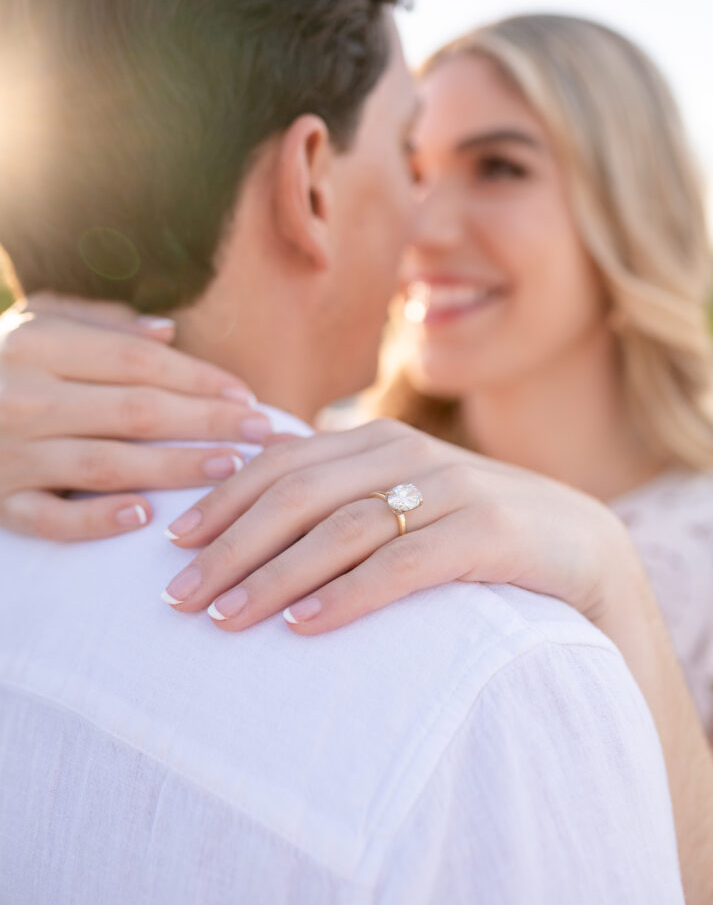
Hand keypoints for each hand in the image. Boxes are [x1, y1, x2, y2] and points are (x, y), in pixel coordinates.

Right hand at [0, 293, 273, 539]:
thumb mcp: (34, 320)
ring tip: (229, 468)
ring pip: (108, 465)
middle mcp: (25, 397)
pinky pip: (50, 519)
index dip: (200, 379)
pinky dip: (96, 520)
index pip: (140, 364)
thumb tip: (169, 333)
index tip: (245, 394)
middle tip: (262, 432)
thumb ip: (99, 323)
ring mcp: (10, 454)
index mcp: (37, 345)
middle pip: (138, 412)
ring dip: (175, 469)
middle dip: (208, 422)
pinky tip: (144, 517)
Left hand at [161, 418, 640, 633]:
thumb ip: (342, 491)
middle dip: (231, 545)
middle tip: (178, 596)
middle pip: (298, 494)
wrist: (579, 545)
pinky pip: (404, 564)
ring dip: (276, 576)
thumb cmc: (471, 526)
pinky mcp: (486, 532)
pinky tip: (306, 626)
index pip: (281, 461)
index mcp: (377, 438)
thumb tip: (253, 504)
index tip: (172, 543)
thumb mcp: (403, 496)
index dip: (223, 498)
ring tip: (226, 619)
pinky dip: (349, 595)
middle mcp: (406, 453)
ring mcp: (449, 488)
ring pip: (342, 529)